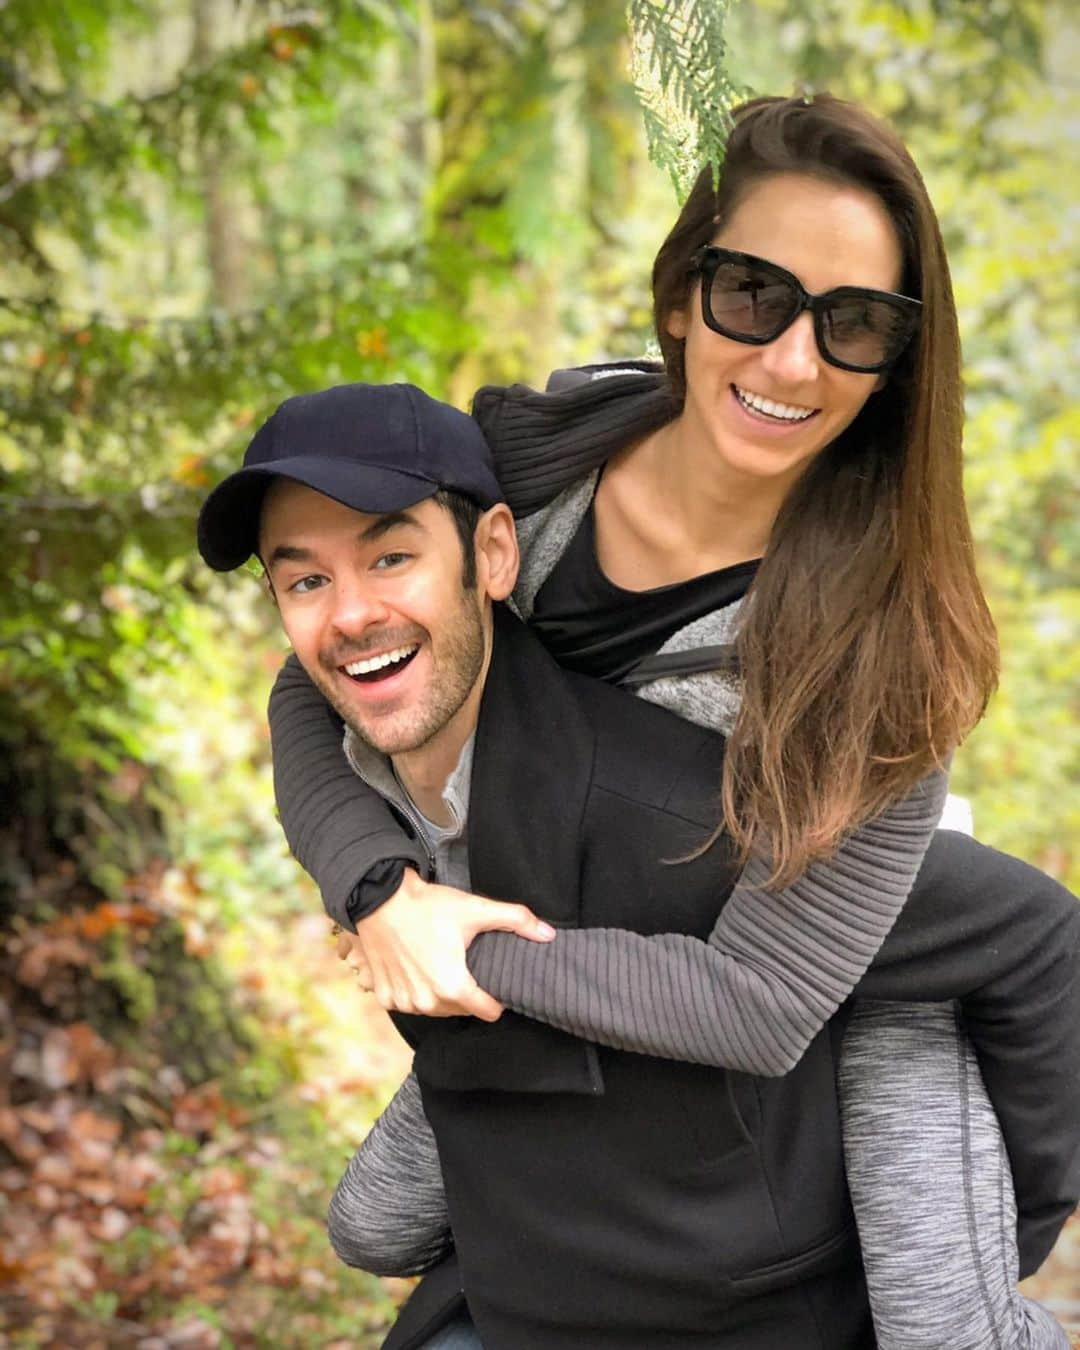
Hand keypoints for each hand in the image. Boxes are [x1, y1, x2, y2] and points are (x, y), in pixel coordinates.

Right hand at [339, 869, 555, 1020]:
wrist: (379, 898)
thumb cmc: (427, 905)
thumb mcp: (475, 909)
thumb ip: (517, 921)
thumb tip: (549, 935)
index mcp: (452, 987)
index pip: (489, 1012)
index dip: (496, 997)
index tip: (492, 979)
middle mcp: (427, 1002)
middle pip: (462, 1010)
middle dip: (467, 991)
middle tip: (464, 962)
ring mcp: (403, 1002)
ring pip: (436, 1009)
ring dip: (441, 993)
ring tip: (441, 963)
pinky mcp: (384, 997)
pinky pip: (410, 1004)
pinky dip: (416, 991)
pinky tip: (417, 968)